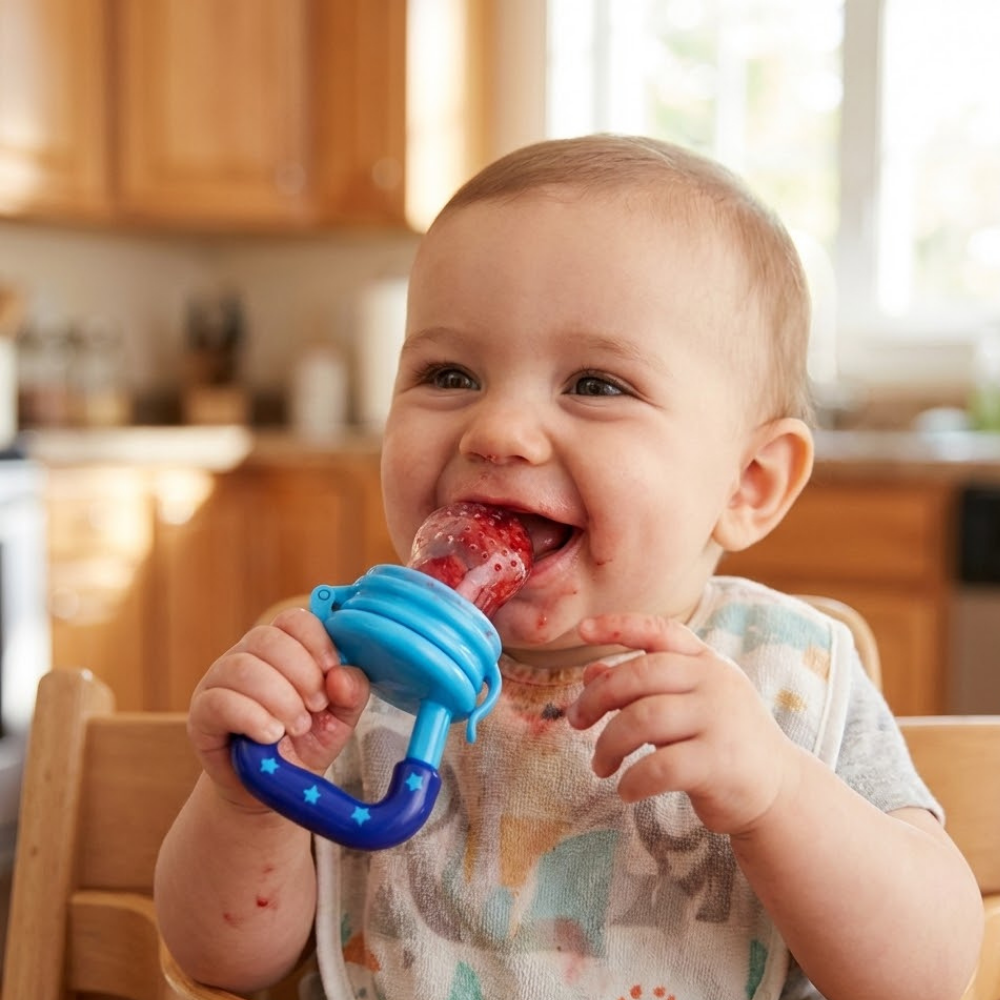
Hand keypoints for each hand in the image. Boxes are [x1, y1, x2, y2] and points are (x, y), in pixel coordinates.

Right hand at [188, 606, 369, 809]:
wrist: (272, 789)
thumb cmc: (305, 742)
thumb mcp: (341, 718)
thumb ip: (352, 692)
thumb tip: (341, 675)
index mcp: (282, 647)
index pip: (293, 619)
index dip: (316, 640)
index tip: (331, 670)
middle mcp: (246, 655)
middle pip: (266, 638)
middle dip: (300, 673)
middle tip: (317, 706)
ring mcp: (219, 681)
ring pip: (243, 667)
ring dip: (279, 698)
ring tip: (297, 727)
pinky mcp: (201, 713)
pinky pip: (220, 701)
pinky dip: (253, 717)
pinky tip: (270, 735)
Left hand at [566, 613, 801, 834]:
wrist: (779, 790)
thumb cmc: (720, 740)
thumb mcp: (686, 703)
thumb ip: (643, 686)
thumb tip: (590, 673)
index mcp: (706, 661)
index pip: (660, 631)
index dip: (618, 626)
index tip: (582, 631)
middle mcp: (715, 682)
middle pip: (641, 674)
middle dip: (598, 697)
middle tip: (576, 721)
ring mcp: (719, 720)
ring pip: (643, 719)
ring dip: (609, 744)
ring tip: (600, 765)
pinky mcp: (718, 763)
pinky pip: (659, 767)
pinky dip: (632, 780)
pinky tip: (625, 790)